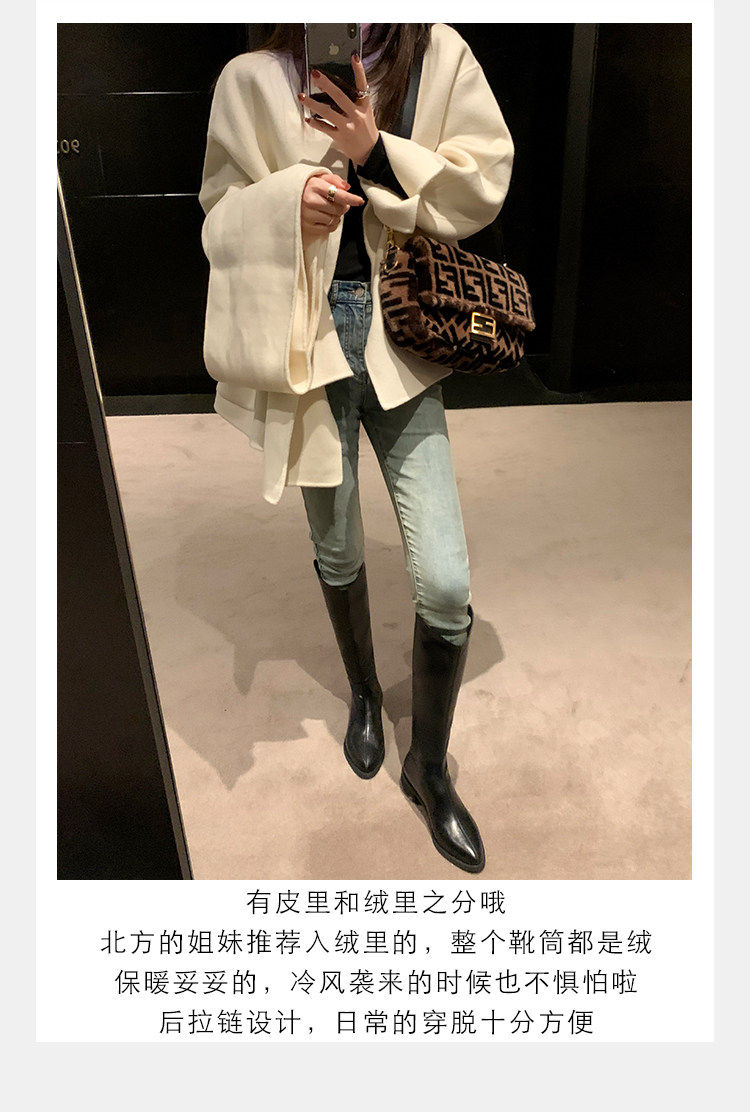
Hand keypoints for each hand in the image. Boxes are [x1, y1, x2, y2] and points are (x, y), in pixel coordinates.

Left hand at [298, 52, 379, 166]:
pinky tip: (307, 118)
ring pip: (327, 112)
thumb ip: (354, 102)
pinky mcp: (340, 137)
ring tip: (301, 96)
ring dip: (312, 103)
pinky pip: (324, 128)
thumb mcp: (365, 114)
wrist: (369, 153)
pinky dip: (315, 123)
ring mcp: (347, 127)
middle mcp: (356, 115)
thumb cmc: (366, 131)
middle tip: (314, 74)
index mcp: (364, 107)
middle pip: (340, 96)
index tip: (354, 57)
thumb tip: (336, 90)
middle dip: (326, 84)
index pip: (363, 86)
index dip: (359, 71)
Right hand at [300, 171, 363, 244]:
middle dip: (343, 206)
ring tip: (328, 209)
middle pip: (339, 209)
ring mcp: (308, 215)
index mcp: (314, 186)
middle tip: (338, 203)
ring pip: (334, 219)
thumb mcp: (318, 177)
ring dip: (337, 215)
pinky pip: (329, 228)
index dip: (351, 198)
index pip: (338, 194)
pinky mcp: (307, 226)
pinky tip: (326, 217)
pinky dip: (332, 224)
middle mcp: (311, 201)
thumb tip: (347, 187)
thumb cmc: (305, 187)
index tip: (360, 201)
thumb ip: (334, 179)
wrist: (287, 197)